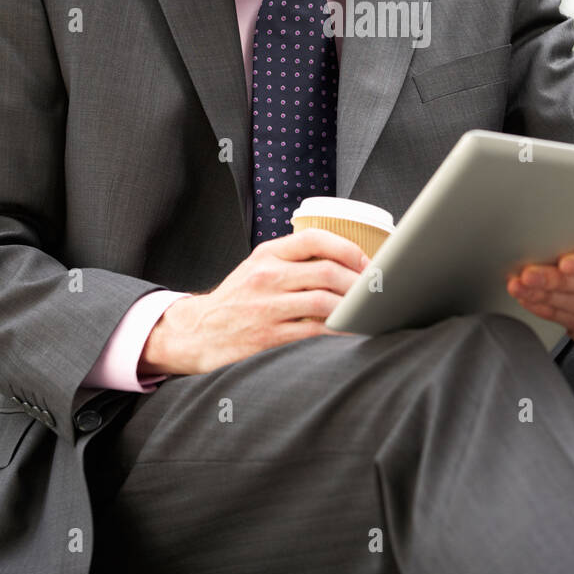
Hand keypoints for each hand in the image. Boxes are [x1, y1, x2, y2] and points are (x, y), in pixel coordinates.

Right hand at [139, 229, 367, 376]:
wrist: (198, 332)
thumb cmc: (236, 299)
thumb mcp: (257, 267)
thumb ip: (291, 259)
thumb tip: (342, 259)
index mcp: (267, 254)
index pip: (315, 238)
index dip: (347, 248)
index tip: (365, 262)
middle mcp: (267, 276)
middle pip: (327, 271)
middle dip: (359, 282)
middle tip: (375, 291)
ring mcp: (268, 306)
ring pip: (325, 301)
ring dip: (353, 306)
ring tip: (368, 310)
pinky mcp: (270, 335)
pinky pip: (315, 330)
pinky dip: (339, 329)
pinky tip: (352, 330)